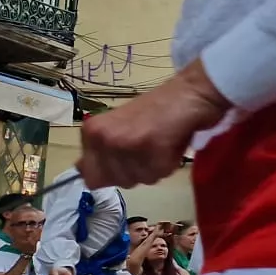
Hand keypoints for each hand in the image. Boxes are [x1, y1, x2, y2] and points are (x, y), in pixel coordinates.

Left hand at [79, 62, 232, 188]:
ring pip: (140, 180)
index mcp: (92, 132)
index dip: (110, 173)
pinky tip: (172, 143)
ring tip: (161, 143)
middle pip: (117, 181)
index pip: (89, 176)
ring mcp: (127, 145)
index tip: (125, 160)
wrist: (190, 93)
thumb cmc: (157, 109)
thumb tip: (85, 176)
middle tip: (148, 147)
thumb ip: (102, 151)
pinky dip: (170, 163)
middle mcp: (105, 139)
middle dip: (135, 171)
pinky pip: (160, 174)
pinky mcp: (153, 151)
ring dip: (155, 167)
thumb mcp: (118, 127)